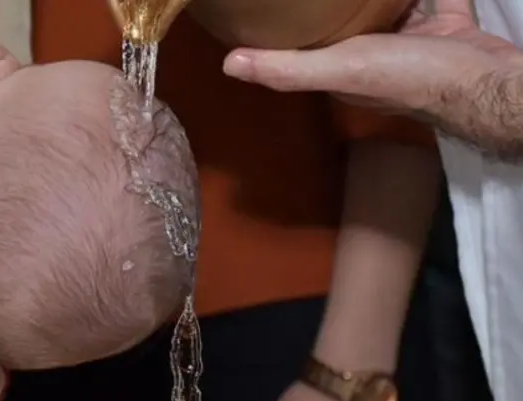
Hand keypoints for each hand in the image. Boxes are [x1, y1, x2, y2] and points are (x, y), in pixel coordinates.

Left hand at [222, 0, 522, 153]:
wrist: (485, 80)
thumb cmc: (409, 77)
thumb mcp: (341, 70)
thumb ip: (288, 68)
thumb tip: (228, 64)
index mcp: (345, 71)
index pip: (310, 48)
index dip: (294, 29)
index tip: (278, 7)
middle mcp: (376, 59)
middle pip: (351, 25)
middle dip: (338, 4)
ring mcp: (415, 42)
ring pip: (391, 9)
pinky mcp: (449, 24)